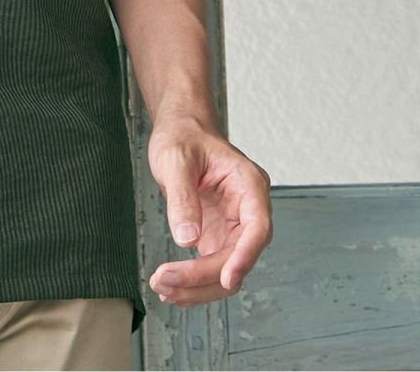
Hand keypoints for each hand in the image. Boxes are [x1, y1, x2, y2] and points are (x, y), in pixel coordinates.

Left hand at [146, 114, 272, 307]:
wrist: (180, 131)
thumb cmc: (183, 136)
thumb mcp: (176, 158)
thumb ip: (182, 196)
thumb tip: (187, 239)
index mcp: (250, 185)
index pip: (257, 228)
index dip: (245, 257)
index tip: (226, 279)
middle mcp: (248, 210)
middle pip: (238, 257)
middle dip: (204, 276)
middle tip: (165, 282)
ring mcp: (234, 226)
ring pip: (226, 269)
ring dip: (197, 286)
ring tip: (162, 288)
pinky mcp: (218, 236)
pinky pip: (212, 267)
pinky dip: (193, 281)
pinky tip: (171, 287)